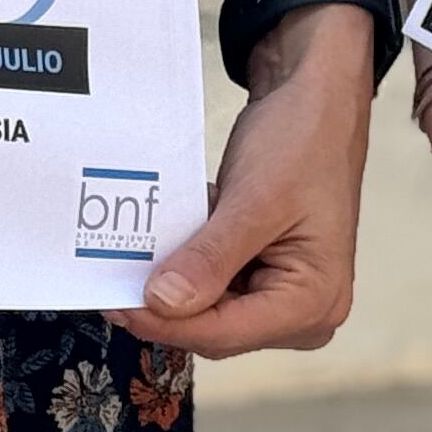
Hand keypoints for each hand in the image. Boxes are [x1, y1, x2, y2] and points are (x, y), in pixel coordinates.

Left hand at [123, 6, 371, 356]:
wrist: (318, 98)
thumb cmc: (303, 140)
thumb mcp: (254, 199)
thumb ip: (210, 258)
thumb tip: (161, 304)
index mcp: (315, 301)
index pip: (226, 333)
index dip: (167, 323)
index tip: (117, 303)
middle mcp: (307, 311)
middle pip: (217, 328)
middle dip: (168, 304)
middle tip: (112, 278)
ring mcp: (287, 294)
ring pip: (212, 308)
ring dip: (176, 281)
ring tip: (139, 252)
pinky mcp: (267, 273)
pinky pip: (218, 284)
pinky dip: (190, 263)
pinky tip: (171, 236)